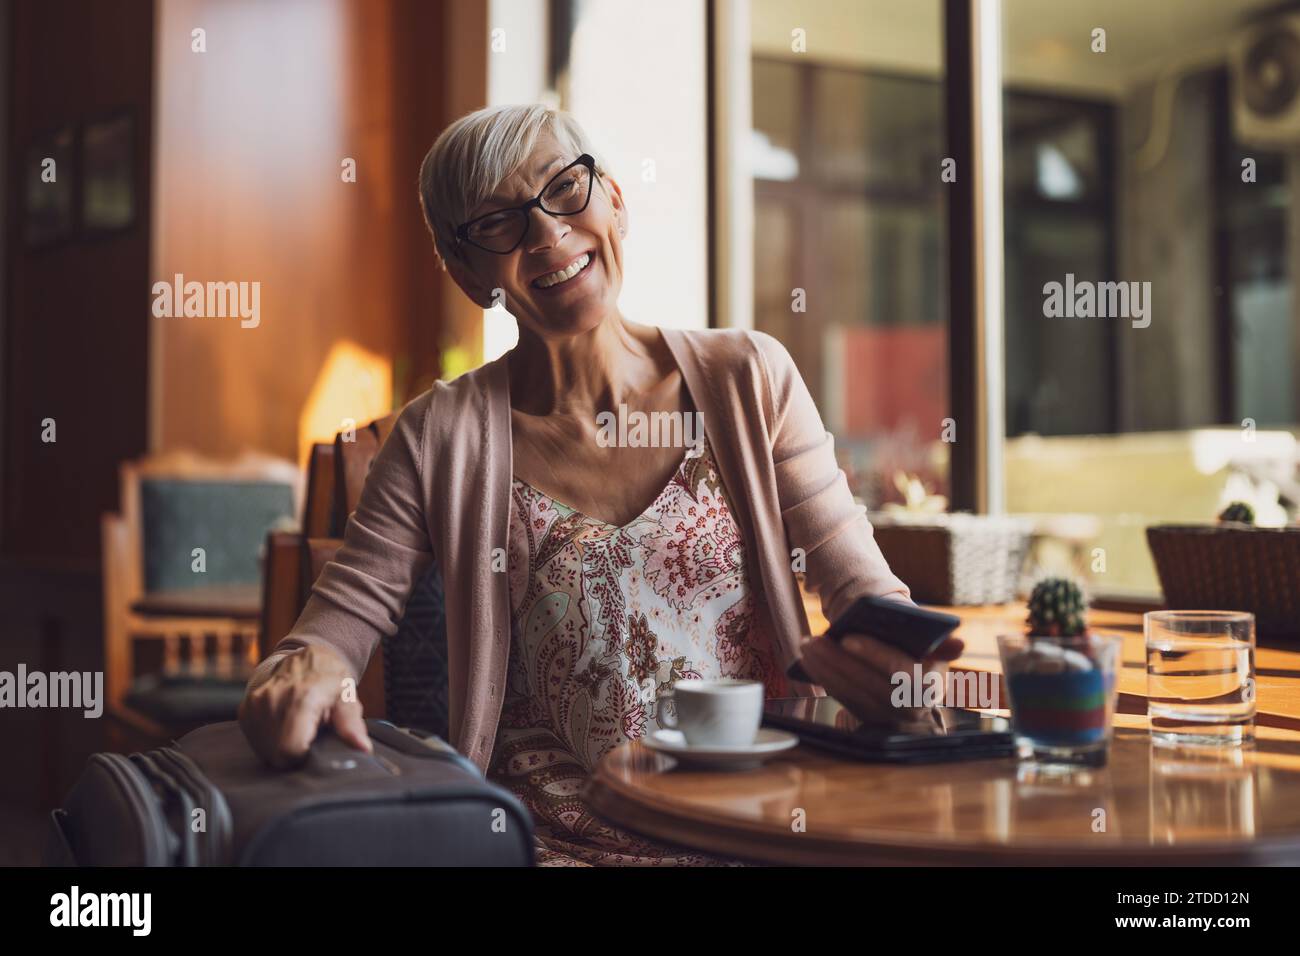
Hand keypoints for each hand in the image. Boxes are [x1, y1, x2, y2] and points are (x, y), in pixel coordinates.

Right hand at [238, 644, 372, 768]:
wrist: (302, 656)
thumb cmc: (328, 677)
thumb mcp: (346, 696)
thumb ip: (351, 724)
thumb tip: (363, 748)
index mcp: (301, 698)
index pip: (290, 750)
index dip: (304, 756)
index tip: (314, 748)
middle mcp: (273, 701)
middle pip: (277, 754)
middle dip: (295, 752)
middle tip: (309, 734)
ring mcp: (255, 706)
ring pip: (265, 751)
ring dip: (282, 747)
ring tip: (297, 727)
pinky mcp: (245, 710)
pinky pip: (256, 741)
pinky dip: (270, 740)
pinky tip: (284, 725)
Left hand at [797, 633, 964, 725]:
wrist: (915, 684)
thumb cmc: (922, 655)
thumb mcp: (934, 648)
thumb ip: (941, 645)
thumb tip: (960, 644)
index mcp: (931, 686)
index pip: (902, 672)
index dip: (875, 655)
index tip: (848, 637)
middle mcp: (911, 709)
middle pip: (869, 685)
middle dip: (839, 661)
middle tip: (815, 640)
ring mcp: (888, 719)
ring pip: (851, 694)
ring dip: (825, 670)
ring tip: (807, 646)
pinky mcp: (868, 720)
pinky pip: (843, 700)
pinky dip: (824, 680)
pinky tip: (809, 662)